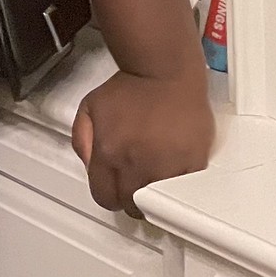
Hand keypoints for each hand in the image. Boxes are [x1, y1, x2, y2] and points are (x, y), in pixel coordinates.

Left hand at [72, 67, 215, 215]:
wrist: (162, 72)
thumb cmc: (129, 88)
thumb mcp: (89, 107)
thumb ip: (82, 139)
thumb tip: (89, 166)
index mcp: (108, 152)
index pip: (104, 197)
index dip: (108, 195)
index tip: (115, 190)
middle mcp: (136, 163)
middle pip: (131, 205)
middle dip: (130, 199)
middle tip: (135, 185)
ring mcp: (167, 166)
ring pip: (159, 203)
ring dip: (154, 196)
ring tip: (154, 179)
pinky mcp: (193, 163)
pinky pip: (184, 190)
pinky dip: (177, 186)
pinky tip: (172, 172)